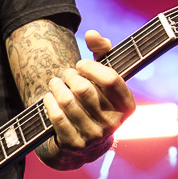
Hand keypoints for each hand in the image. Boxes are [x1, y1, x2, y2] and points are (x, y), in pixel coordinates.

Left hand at [42, 29, 134, 165]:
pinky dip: (49, 103)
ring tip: (55, 82)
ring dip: (57, 87)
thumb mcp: (105, 76)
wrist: (87, 140)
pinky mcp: (75, 145)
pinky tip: (49, 97)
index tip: (81, 64)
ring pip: (68, 103)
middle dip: (70, 76)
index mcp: (127, 106)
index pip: (111, 80)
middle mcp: (114, 123)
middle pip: (84, 90)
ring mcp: (94, 136)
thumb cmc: (97, 98)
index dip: (92, 67)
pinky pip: (57, 117)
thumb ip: (103, 51)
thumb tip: (91, 34)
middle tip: (66, 74)